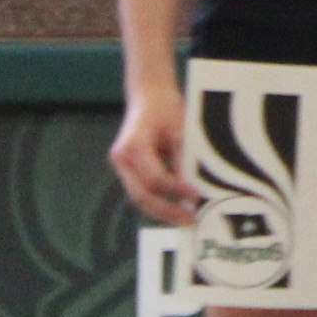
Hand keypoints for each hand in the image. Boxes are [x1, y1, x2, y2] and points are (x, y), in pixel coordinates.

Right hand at [110, 78, 199, 226]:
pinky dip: (158, 200)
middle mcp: (121, 158)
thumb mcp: (180, 130)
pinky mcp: (126, 169)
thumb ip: (183, 160)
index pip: (155, 178)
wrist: (149, 96)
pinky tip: (176, 208)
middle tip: (190, 220)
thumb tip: (194, 189)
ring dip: (161, 210)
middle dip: (166, 211)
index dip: (176, 190)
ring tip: (185, 218)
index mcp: (133, 146)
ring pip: (139, 197)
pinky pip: (141, 190)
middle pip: (141, 195)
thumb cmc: (167, 109)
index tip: (196, 197)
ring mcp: (121, 165)